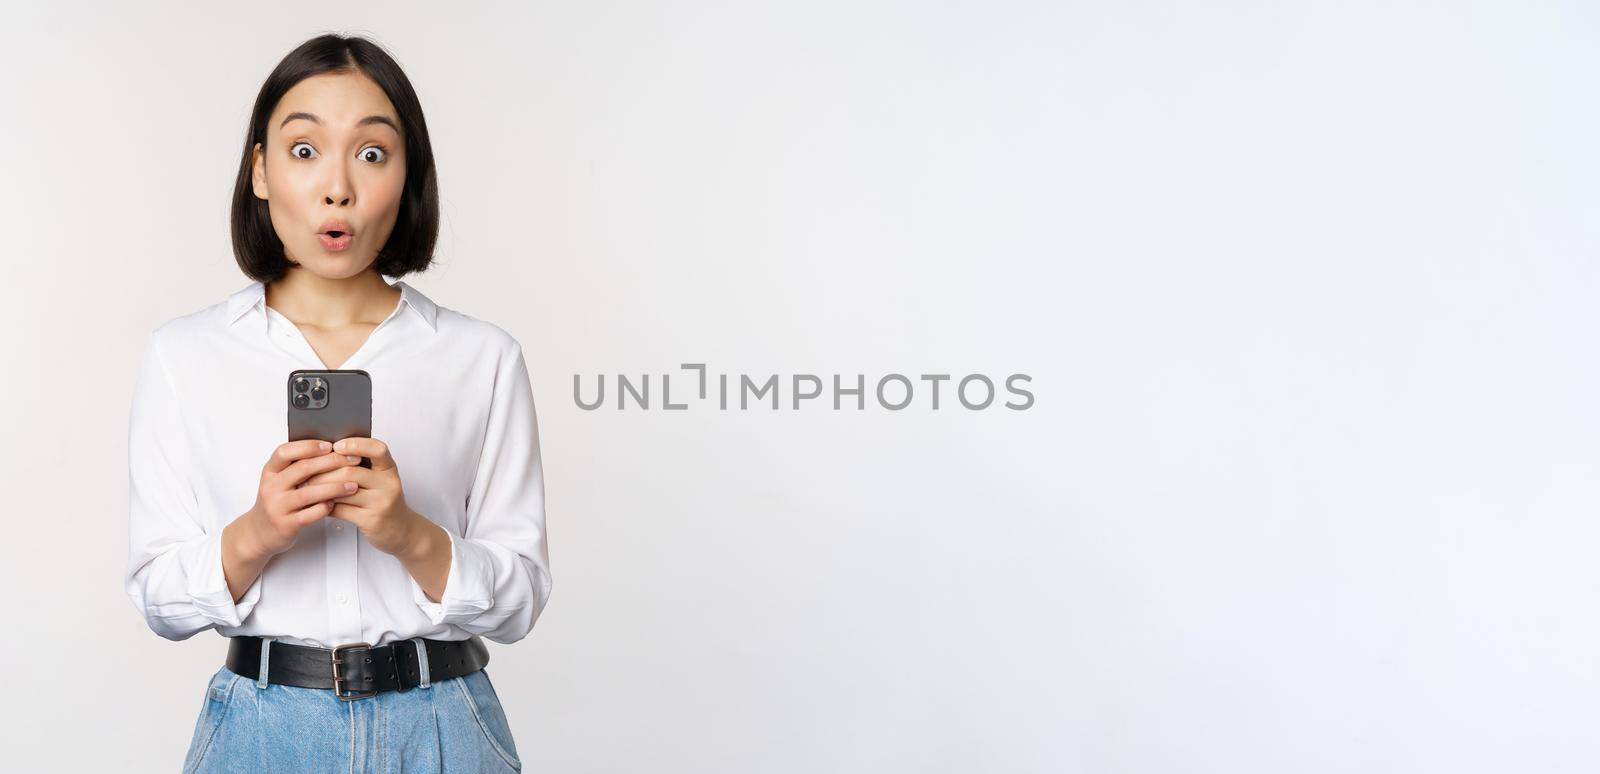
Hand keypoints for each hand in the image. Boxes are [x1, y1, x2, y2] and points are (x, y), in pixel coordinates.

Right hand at [244, 439, 364, 557]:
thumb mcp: (279, 481)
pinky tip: (336, 503)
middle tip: (353, 460)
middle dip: (331, 462)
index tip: (329, 445)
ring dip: (334, 487)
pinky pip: (309, 515)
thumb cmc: (277, 502)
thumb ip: (297, 467)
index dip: (308, 446)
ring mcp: (277, 506)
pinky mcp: (285, 525)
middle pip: (302, 469)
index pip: (284, 452)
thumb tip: (332, 450)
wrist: (259, 533)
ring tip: (352, 485)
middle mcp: (271, 487)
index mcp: (270, 472)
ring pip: (308, 493)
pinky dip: (325, 508)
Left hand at [304, 436, 425, 558]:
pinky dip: (326, 506)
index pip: (378, 449)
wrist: (401, 530)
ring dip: (320, 489)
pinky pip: (341, 510)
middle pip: (351, 472)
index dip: (356, 445)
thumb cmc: (385, 501)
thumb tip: (327, 454)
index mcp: (389, 469)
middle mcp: (388, 484)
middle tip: (306, 472)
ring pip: (343, 491)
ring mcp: (381, 503)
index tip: (336, 446)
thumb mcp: (380, 480)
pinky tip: (319, 503)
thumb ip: (362, 467)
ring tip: (307, 487)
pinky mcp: (371, 520)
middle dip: (324, 472)